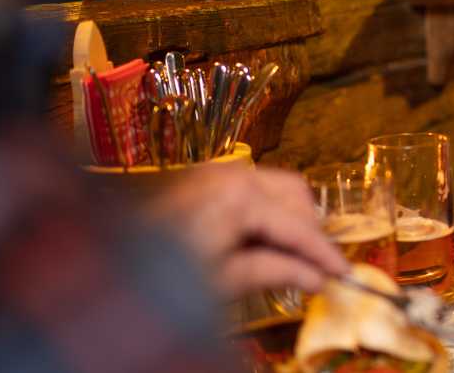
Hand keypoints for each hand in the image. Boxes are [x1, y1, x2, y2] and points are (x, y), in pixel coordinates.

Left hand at [146, 164, 348, 298]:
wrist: (108, 267)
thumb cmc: (164, 275)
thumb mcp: (226, 281)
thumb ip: (277, 272)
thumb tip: (318, 278)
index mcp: (240, 195)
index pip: (299, 226)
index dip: (325, 253)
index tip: (346, 277)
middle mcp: (232, 172)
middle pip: (296, 195)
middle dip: (309, 231)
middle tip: (317, 269)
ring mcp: (215, 172)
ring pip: (277, 188)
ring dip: (290, 220)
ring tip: (290, 258)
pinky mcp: (203, 180)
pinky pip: (252, 189)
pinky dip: (267, 213)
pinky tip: (263, 244)